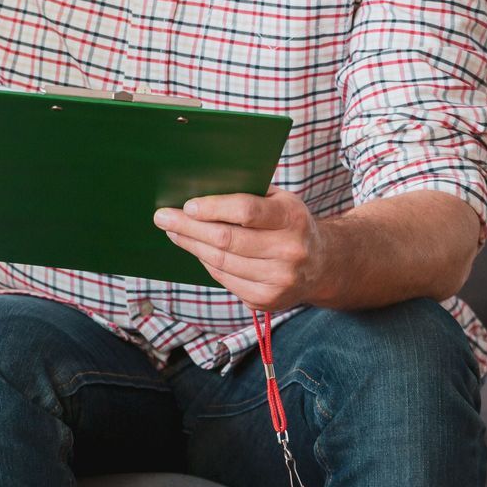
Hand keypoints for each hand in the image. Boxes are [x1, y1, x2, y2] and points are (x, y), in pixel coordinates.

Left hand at [154, 188, 329, 310]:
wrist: (323, 265)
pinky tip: (197, 250)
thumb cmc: (289, 223)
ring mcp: (280, 280)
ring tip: (173, 232)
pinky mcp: (267, 300)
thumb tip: (197, 186)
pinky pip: (225, 279)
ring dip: (191, 245)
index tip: (187, 205)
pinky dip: (207, 263)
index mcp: (293, 218)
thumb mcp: (280, 200)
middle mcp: (290, 251)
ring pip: (221, 261)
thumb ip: (247, 193)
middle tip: (163, 217)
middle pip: (226, 240)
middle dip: (189, 227)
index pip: (246, 211)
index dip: (213, 208)